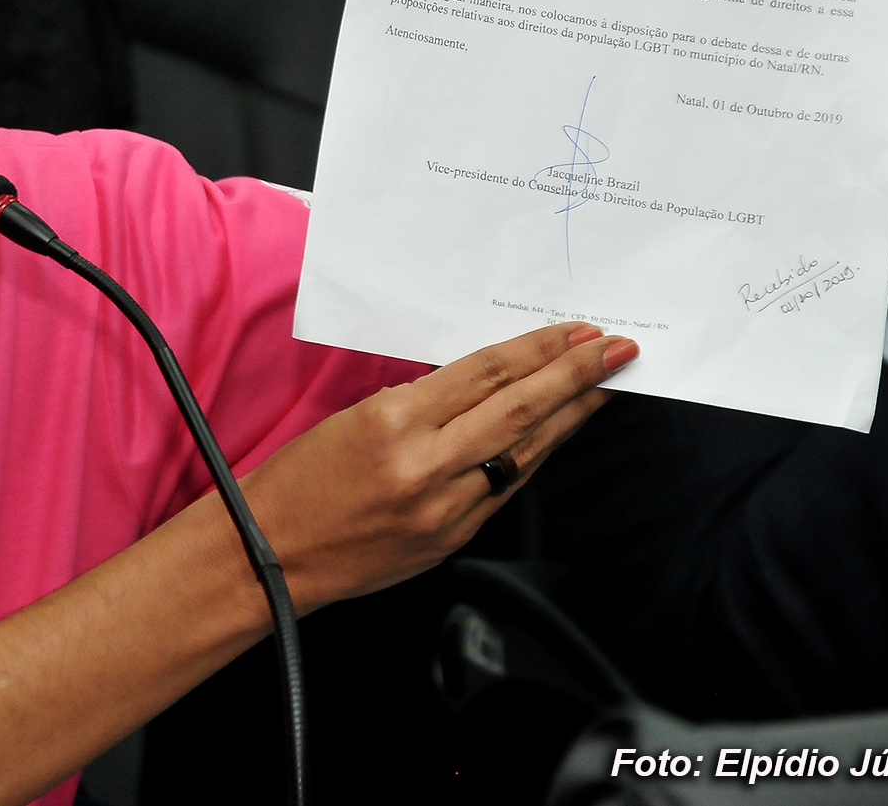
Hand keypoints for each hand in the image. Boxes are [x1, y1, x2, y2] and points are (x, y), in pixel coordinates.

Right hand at [244, 323, 634, 607]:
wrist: (269, 556)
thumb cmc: (298, 481)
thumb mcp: (352, 419)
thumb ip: (420, 402)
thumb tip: (484, 383)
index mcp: (394, 422)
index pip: (486, 374)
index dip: (539, 350)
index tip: (576, 332)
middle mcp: (426, 465)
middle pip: (521, 408)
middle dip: (577, 375)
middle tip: (618, 350)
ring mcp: (445, 509)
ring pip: (526, 452)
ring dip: (570, 417)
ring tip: (603, 388)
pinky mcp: (452, 540)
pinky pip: (505, 489)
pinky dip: (534, 457)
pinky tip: (555, 437)